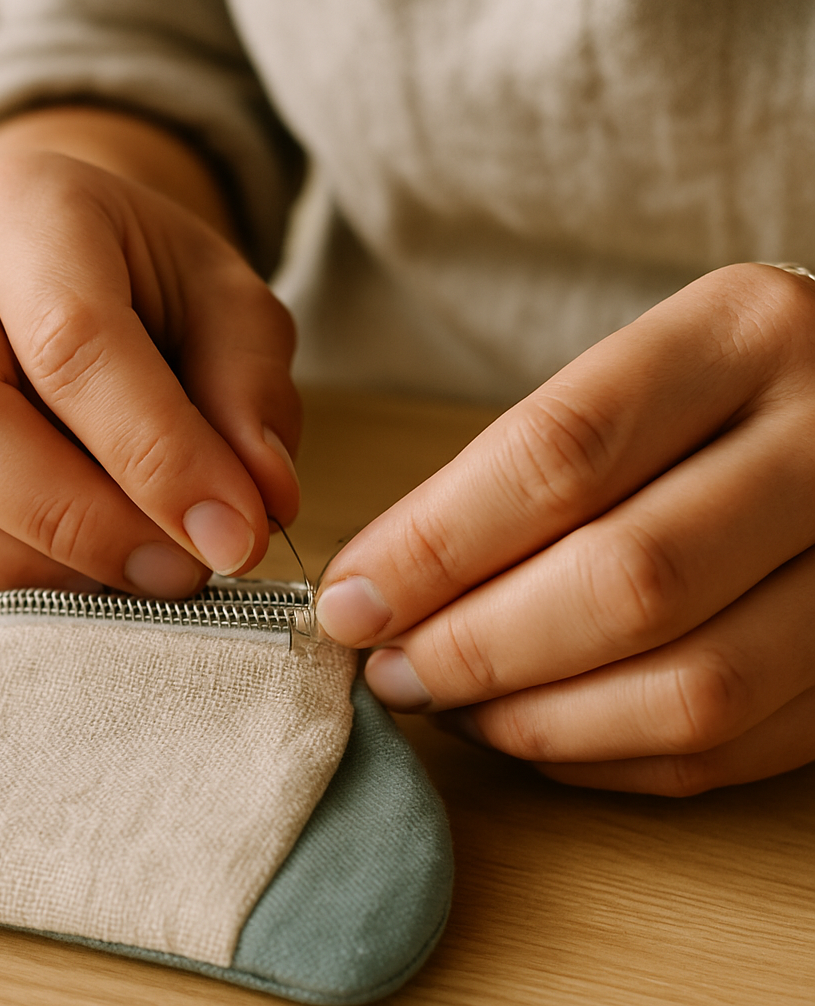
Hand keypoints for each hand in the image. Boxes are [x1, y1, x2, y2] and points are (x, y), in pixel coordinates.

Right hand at [0, 148, 299, 621]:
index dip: (158, 455)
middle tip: (188, 570)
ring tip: (153, 570)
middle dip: (86, 521)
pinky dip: (24, 597)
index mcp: (20, 213)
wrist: (80, 274)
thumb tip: (261, 503)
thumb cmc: (160, 285)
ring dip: (57, 570)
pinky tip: (97, 576)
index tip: (236, 533)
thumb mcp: (233, 304)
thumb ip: (252, 390)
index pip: (69, 341)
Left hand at [316, 264, 814, 794]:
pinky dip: (607, 757)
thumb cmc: (703, 399)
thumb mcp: (622, 384)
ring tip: (449, 704)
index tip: (352, 601)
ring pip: (691, 687)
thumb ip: (508, 476)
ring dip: (536, 720)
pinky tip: (533, 729)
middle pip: (628, 580)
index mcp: (741, 336)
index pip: (562, 455)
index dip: (435, 547)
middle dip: (477, 648)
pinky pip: (731, 746)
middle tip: (391, 669)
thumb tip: (377, 587)